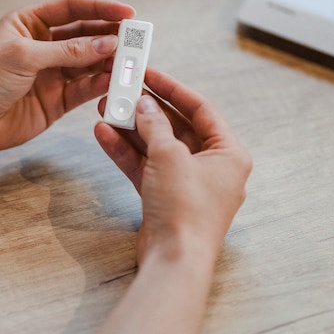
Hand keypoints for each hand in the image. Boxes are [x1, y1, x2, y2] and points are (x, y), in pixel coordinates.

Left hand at [0, 0, 134, 156]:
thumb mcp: (25, 56)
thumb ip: (69, 50)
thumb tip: (108, 43)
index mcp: (30, 23)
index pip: (72, 8)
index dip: (101, 7)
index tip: (128, 11)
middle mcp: (44, 45)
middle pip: (86, 34)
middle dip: (111, 35)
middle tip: (135, 39)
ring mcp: (52, 72)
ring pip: (90, 62)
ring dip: (109, 61)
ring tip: (128, 62)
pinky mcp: (57, 100)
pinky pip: (85, 88)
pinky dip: (99, 84)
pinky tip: (111, 81)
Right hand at [94, 68, 252, 264]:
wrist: (174, 260)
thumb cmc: (186, 210)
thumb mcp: (169, 156)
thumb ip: (154, 125)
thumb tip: (144, 104)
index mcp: (229, 153)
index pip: (200, 109)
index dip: (172, 88)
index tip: (149, 73)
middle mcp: (212, 167)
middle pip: (176, 126)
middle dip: (146, 109)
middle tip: (123, 90)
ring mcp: (187, 183)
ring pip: (157, 146)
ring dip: (131, 129)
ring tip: (107, 108)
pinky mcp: (166, 198)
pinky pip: (146, 166)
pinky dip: (127, 152)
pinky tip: (104, 134)